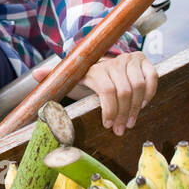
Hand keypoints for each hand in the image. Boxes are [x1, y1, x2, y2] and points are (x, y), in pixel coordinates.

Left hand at [32, 51, 157, 135]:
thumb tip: (35, 74)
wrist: (102, 62)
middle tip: (121, 130)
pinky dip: (149, 94)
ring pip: (139, 86)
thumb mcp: (70, 80)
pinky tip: (142, 106)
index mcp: (94, 68)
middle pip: (124, 91)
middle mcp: (113, 61)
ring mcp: (130, 59)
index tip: (108, 125)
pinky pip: (152, 77)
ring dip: (136, 108)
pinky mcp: (143, 60)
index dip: (110, 110)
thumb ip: (54, 78)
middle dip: (123, 114)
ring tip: (130, 123)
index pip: (107, 90)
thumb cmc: (85, 78)